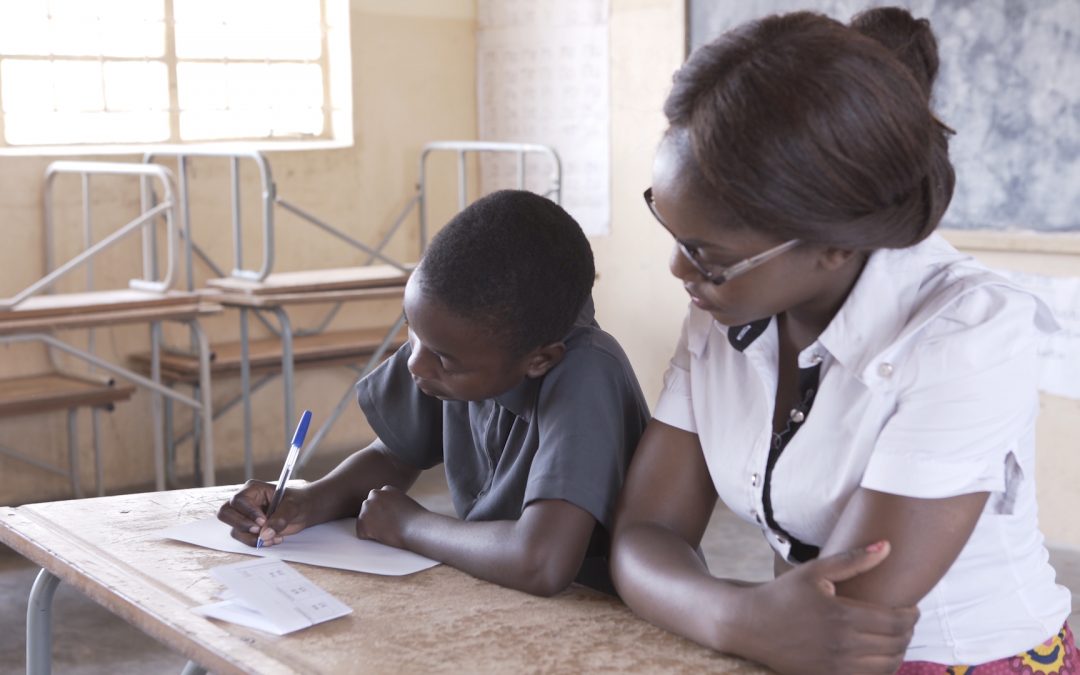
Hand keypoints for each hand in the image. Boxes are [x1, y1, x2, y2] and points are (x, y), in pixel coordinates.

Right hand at [216, 479, 310, 546]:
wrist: (302, 511)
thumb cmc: (297, 502)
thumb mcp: (292, 507)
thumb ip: (280, 518)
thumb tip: (264, 534)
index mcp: (253, 489)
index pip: (239, 500)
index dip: (248, 512)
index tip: (262, 521)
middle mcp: (244, 502)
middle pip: (225, 513)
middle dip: (241, 525)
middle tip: (259, 531)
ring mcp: (243, 516)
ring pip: (234, 529)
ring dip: (251, 537)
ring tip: (273, 537)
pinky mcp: (247, 529)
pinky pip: (243, 538)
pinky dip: (256, 542)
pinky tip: (273, 539)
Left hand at [355, 485, 425, 548]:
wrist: (417, 528)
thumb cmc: (416, 520)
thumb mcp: (405, 503)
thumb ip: (392, 503)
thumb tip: (385, 512)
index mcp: (387, 489)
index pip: (377, 501)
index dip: (384, 512)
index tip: (393, 518)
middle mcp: (375, 495)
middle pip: (368, 508)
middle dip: (375, 517)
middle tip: (389, 525)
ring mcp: (368, 507)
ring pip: (363, 519)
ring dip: (372, 527)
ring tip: (387, 530)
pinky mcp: (364, 521)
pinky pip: (361, 533)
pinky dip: (369, 538)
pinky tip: (383, 536)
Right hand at [744, 541, 916, 674]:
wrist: (749, 624)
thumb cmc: (782, 593)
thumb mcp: (815, 571)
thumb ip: (853, 560)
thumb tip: (887, 546)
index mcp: (843, 616)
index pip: (896, 622)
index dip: (911, 616)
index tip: (912, 608)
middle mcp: (843, 645)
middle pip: (896, 645)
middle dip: (908, 633)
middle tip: (906, 621)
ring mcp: (835, 666)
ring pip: (887, 666)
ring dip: (898, 652)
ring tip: (895, 638)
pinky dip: (881, 669)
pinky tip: (877, 655)